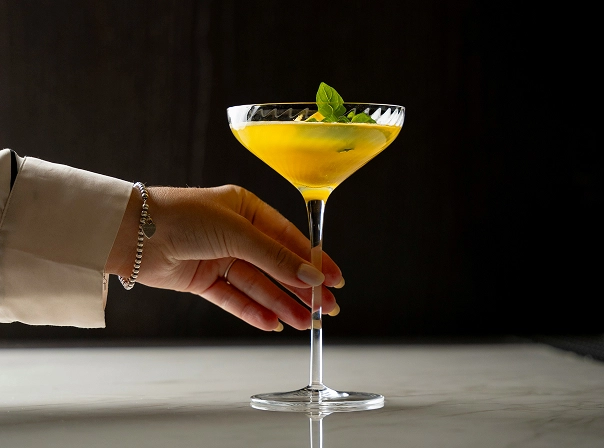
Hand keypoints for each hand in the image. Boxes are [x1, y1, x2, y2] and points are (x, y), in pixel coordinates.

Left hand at [106, 185, 343, 330]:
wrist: (132, 234)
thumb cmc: (183, 217)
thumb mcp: (238, 232)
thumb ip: (276, 256)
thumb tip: (312, 275)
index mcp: (247, 209)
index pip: (289, 238)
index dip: (314, 260)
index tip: (335, 280)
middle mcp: (236, 234)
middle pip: (277, 265)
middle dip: (301, 288)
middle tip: (324, 309)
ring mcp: (220, 258)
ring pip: (258, 285)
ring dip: (281, 304)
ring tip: (303, 323)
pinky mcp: (203, 280)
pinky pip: (234, 298)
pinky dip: (253, 311)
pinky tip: (273, 323)